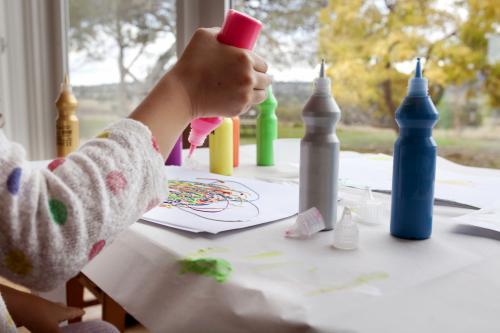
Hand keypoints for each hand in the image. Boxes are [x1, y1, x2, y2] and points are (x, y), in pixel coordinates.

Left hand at [0, 284, 83, 332]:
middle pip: (62, 309)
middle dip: (67, 312)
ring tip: (55, 322)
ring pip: (51, 312)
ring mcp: (41, 309)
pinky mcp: (30, 312)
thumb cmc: (39, 316)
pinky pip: (39, 317)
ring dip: (54, 317)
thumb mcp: (52, 331)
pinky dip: (41, 321)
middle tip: (70, 315)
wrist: (18, 306)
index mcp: (62, 311)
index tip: (84, 312)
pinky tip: (38, 325)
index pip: (73, 312)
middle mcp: (53, 308)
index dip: (79, 312)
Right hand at [130, 27, 270, 156]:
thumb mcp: (204, 35)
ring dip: (257, 91)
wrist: (183, 92)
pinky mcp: (238, 110)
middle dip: (260, 78)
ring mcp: (245, 96)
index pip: (264, 64)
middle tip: (250, 77)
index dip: (257, 65)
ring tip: (247, 89)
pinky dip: (244, 102)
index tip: (251, 66)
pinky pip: (249, 105)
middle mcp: (249, 78)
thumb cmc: (191, 62)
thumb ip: (221, 32)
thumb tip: (228, 35)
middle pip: (267, 80)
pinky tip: (235, 97)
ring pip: (262, 95)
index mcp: (246, 58)